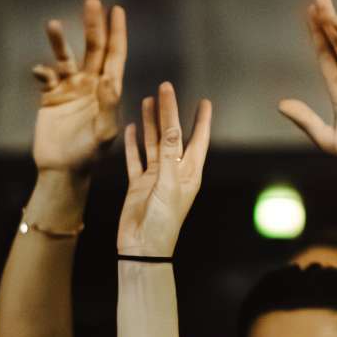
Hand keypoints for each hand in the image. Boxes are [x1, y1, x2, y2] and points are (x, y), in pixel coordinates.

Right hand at [32, 0, 127, 172]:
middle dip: (93, 25)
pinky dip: (42, 71)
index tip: (116, 10)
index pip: (115, 55)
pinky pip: (46, 77)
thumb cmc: (90, 155)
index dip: (116, 32)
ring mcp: (70, 88)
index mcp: (108, 89)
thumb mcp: (104, 132)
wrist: (64, 170)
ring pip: (66, 57)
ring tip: (53, 24)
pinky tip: (41, 72)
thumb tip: (109, 79)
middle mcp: (90, 84)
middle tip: (91, 1)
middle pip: (93, 48)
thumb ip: (108, 106)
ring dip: (60, 41)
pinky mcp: (50, 96)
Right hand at [117, 84, 211, 257]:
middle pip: (172, 135)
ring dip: (150, 123)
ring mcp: (155, 178)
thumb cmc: (163, 222)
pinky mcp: (138, 185)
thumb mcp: (170, 185)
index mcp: (189, 173)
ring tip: (148, 101)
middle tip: (165, 88)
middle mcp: (174, 172)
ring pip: (153, 143)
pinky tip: (131, 128)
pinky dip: (133, 144)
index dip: (201, 120)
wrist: (143, 248)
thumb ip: (170, 155)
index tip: (205, 101)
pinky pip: (135, 159)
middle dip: (169, 112)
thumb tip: (174, 127)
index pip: (197, 140)